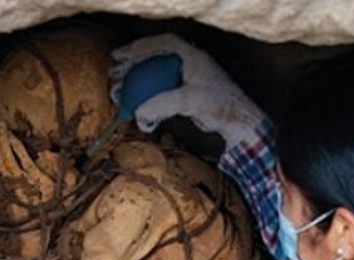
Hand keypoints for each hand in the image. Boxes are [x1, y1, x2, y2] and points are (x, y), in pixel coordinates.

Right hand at [109, 33, 264, 147]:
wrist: (239, 123)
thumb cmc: (219, 106)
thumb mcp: (188, 102)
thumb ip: (161, 105)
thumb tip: (139, 113)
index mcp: (192, 56)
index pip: (162, 43)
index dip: (139, 47)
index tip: (120, 56)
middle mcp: (190, 63)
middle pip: (155, 58)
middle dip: (132, 66)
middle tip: (115, 75)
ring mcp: (189, 79)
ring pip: (157, 75)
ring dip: (138, 83)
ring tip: (120, 92)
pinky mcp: (189, 95)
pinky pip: (163, 91)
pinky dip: (149, 98)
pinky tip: (139, 108)